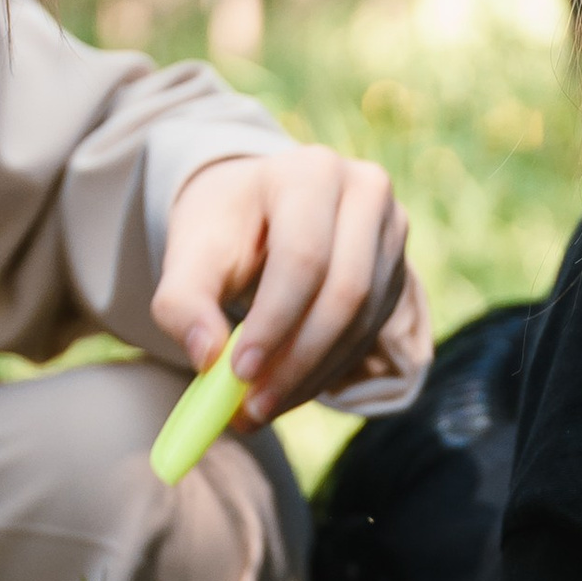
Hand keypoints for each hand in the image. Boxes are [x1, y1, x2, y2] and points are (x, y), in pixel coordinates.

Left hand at [155, 151, 413, 420]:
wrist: (258, 206)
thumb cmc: (223, 226)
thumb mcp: (190, 254)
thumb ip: (183, 303)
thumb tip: (207, 358)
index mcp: (308, 174)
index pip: (303, 257)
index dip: (275, 322)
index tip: (238, 374)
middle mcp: (364, 191)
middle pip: (346, 292)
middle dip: (297, 360)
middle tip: (253, 407)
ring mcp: (391, 230)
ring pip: (363, 321)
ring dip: (312, 375)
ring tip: (262, 405)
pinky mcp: (398, 268)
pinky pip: (370, 333)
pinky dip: (328, 371)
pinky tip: (289, 387)